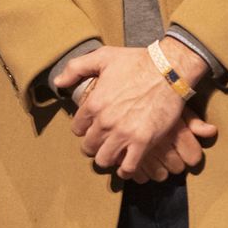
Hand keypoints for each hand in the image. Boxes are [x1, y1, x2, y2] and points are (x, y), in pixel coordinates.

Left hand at [59, 39, 208, 177]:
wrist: (169, 69)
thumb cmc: (137, 61)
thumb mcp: (102, 57)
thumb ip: (76, 68)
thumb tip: (58, 82)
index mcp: (94, 103)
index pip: (77, 128)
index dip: (83, 129)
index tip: (91, 127)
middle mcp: (105, 122)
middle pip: (88, 147)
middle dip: (93, 145)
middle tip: (102, 142)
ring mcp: (124, 134)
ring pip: (104, 160)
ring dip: (106, 158)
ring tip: (112, 153)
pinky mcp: (143, 142)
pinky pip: (128, 167)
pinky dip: (125, 170)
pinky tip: (126, 165)